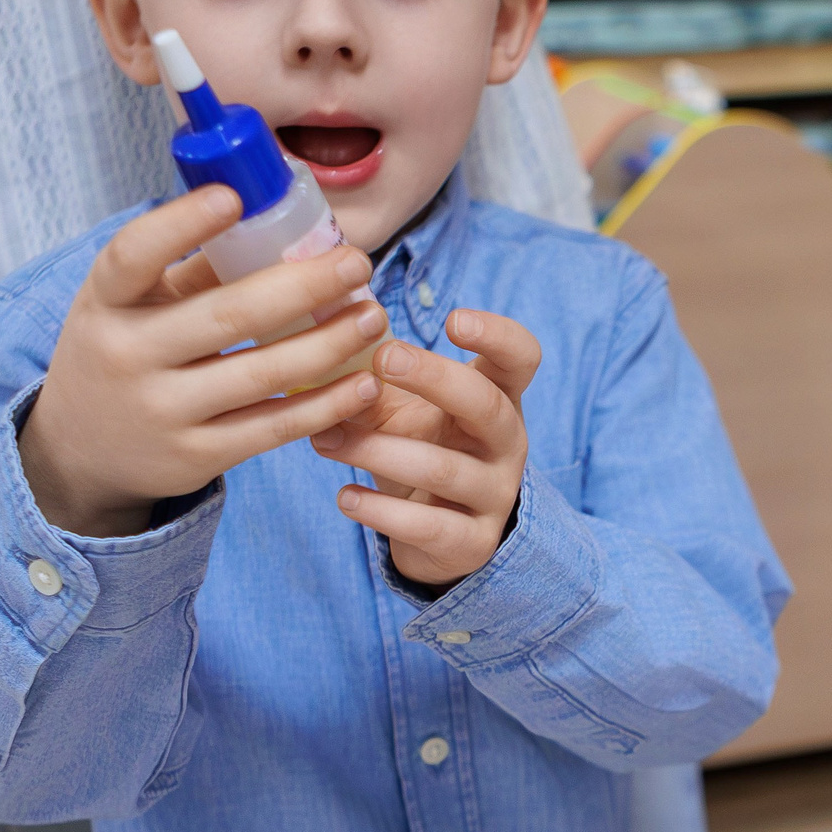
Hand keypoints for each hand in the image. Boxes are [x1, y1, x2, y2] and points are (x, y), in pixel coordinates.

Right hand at [18, 186, 386, 537]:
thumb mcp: (131, 304)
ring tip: (374, 318)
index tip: (234, 197)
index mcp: (105, 301)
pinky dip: (326, 404)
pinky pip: (273, 427)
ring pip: (262, 374)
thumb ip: (193, 268)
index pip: (133, 255)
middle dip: (304, 286)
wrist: (81, 449)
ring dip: (330, 343)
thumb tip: (278, 219)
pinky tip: (364, 382)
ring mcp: (162, 411)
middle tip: (358, 262)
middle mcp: (127, 355)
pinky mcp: (195, 457)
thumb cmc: (123, 350)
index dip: (181, 224)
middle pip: (227, 316)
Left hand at [311, 308, 538, 589]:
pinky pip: (428, 526)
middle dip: (435, 378)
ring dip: (379, 450)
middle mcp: (506, 442)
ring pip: (444, 468)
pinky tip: (344, 497)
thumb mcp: (400, 400)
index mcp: (498, 396)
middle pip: (486, 405)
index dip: (497, 335)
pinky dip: (380, 511)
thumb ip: (368, 356)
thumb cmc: (421, 445)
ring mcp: (494, 494)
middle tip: (383, 358)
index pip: (521, 357)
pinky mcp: (472, 542)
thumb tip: (311, 288)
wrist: (439, 532)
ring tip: (325, 440)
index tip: (453, 320)